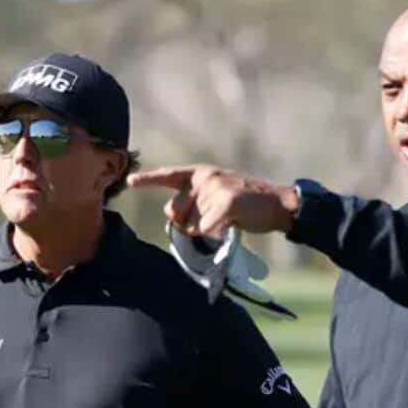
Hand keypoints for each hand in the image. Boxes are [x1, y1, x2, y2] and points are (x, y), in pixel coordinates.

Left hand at [128, 165, 299, 236]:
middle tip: (213, 219)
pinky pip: (205, 230)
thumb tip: (173, 220)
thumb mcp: (216, 195)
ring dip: (204, 231)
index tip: (129, 182)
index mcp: (200, 174)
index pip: (168, 176)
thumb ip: (194, 203)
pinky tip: (231, 225)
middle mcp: (203, 178)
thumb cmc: (246, 204)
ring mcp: (214, 188)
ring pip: (190, 226)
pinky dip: (215, 233)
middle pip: (175, 212)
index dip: (148, 180)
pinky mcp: (225, 202)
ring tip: (226, 219)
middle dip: (187, 223)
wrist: (278, 204)